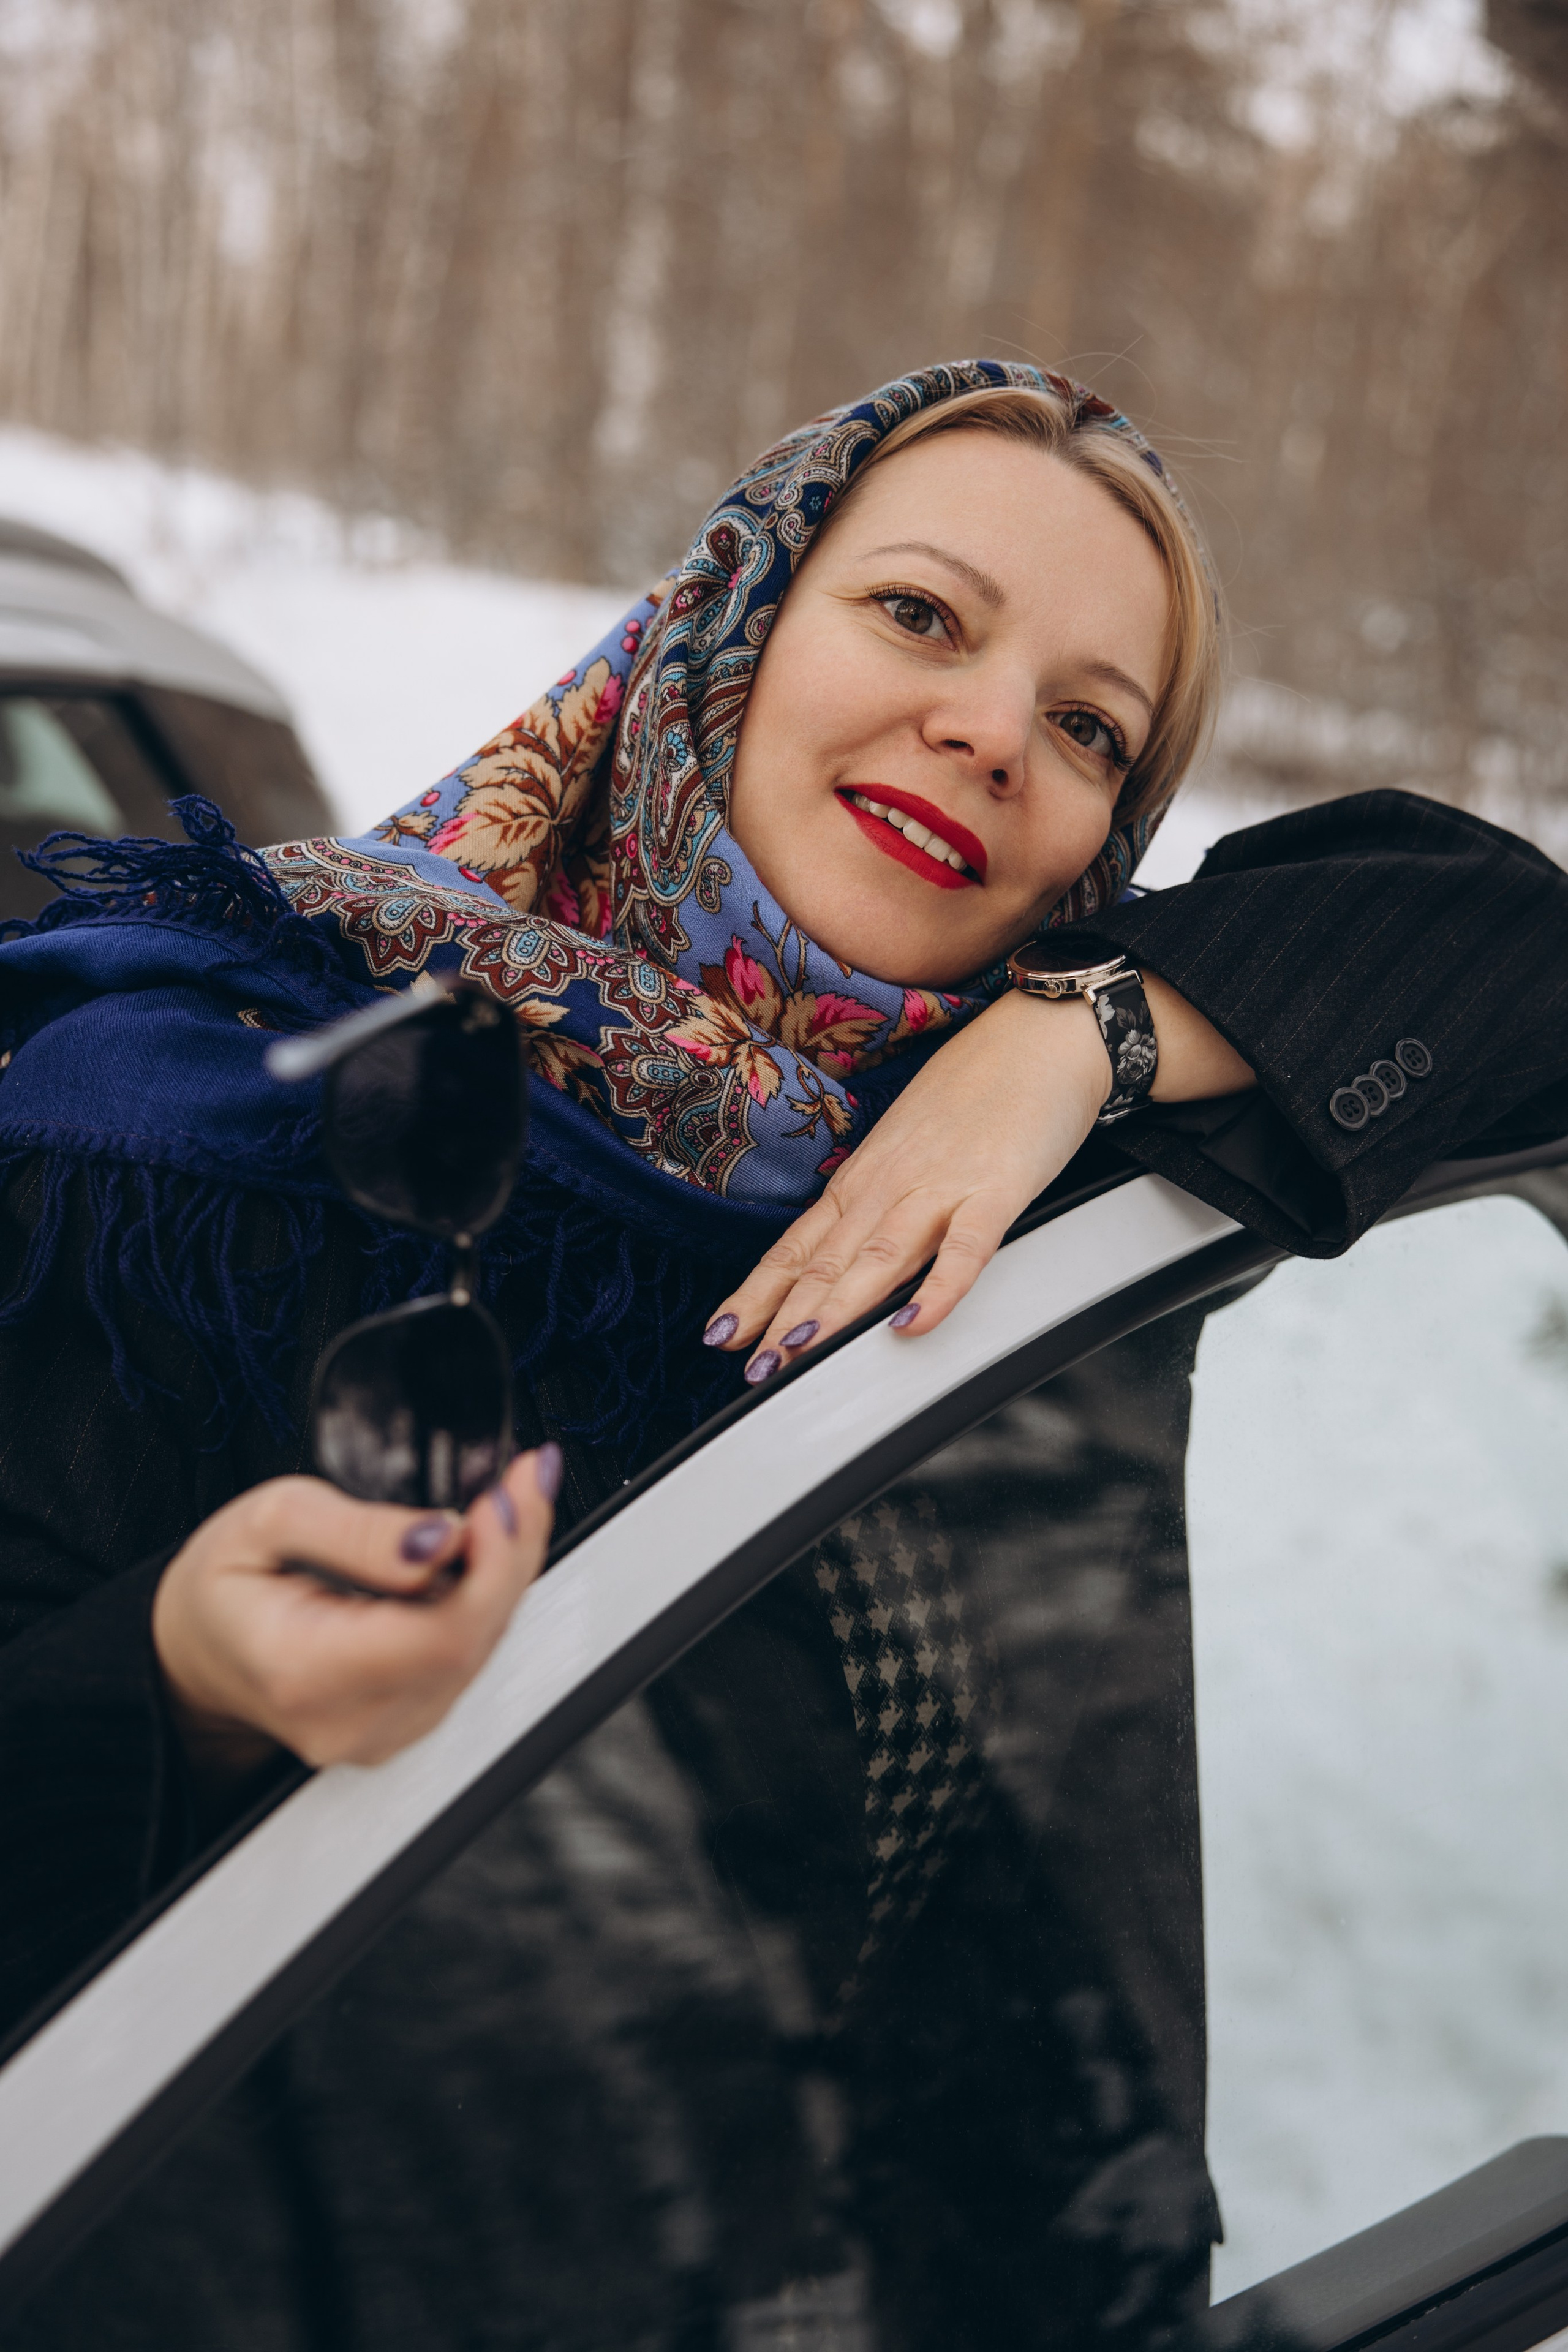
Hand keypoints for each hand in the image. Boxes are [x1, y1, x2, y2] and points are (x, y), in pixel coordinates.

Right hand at [152, 1447, 559, 1777]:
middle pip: (472, 1640)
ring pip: (480, 1649)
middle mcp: (350, 1720)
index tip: (506, 1495)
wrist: (193, 1653)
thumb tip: (444, 1538)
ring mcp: (381, 1732)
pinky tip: (484, 1550)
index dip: (493, 1563)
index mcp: (305, 1671)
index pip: (442, 1635)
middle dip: (511, 1551)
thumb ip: (359, 1531)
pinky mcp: (404, 1722)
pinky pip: (466, 1657)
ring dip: (505, 1571)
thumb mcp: (268, 1521)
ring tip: (508, 1502)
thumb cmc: (220, 1587)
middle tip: (525, 1480)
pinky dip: (484, 1598)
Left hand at [705, 973, 1253, 1376]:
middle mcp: (890, 1184)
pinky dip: (937, 1288)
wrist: (1041, 1035)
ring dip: (834, 1307)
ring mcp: (940, 1187)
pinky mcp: (995, 1192)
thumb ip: (879, 1198)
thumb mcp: (907, 1143)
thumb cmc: (978, 1089)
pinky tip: (912, 1323)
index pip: (798, 1245)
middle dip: (781, 1315)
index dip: (758, 1292)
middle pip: (825, 1259)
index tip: (721, 1333)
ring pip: (876, 1256)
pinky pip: (963, 1249)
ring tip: (797, 1350)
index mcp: (865, 1176)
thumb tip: (848, 1248)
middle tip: (749, 1365)